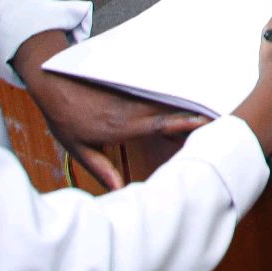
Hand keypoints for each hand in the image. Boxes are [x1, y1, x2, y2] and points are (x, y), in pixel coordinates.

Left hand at [12, 31, 209, 190]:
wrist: (52, 83)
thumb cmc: (64, 117)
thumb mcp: (78, 149)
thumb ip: (101, 168)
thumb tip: (119, 189)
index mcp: (121, 126)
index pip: (159, 124)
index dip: (183, 122)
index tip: (205, 121)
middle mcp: (131, 108)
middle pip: (170, 110)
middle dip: (195, 114)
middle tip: (219, 117)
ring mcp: (131, 95)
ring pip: (164, 100)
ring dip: (185, 105)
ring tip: (208, 109)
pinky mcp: (128, 86)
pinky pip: (154, 93)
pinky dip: (171, 98)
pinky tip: (183, 99)